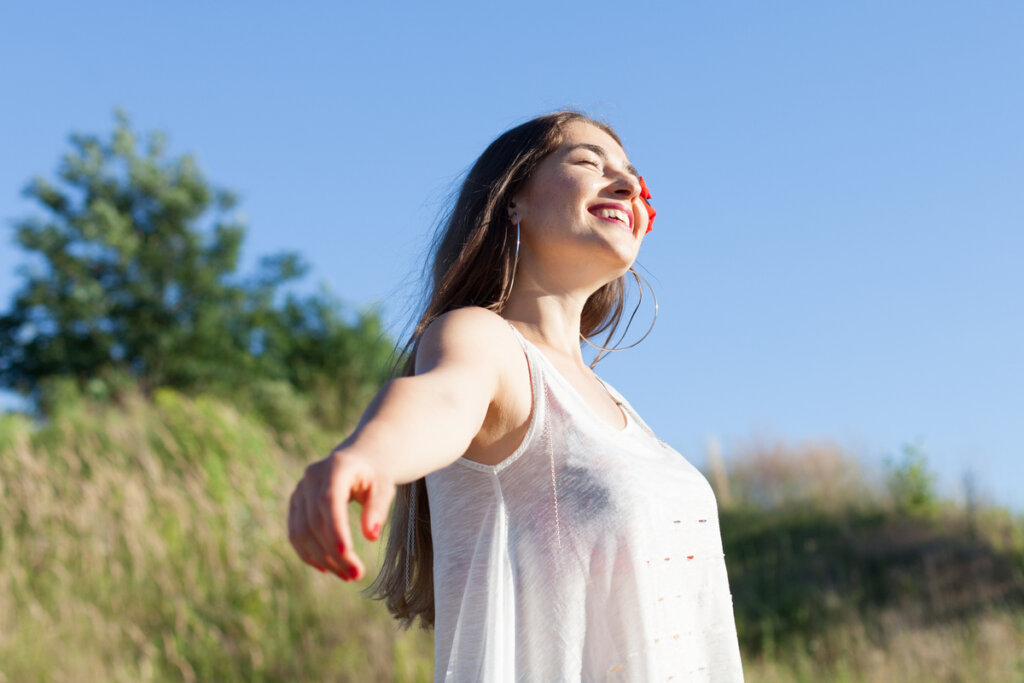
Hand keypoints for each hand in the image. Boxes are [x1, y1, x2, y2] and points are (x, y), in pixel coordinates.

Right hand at [287, 450, 394, 580]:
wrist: (356, 461)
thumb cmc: (374, 476)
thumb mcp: (384, 486)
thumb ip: (378, 507)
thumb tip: (371, 536)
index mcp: (336, 467)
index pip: (329, 501)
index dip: (335, 529)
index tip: (347, 554)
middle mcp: (312, 478)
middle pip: (315, 522)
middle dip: (334, 553)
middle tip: (357, 575)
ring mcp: (299, 491)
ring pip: (301, 532)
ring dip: (322, 559)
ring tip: (347, 575)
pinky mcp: (294, 505)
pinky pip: (295, 535)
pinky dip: (309, 555)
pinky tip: (328, 568)